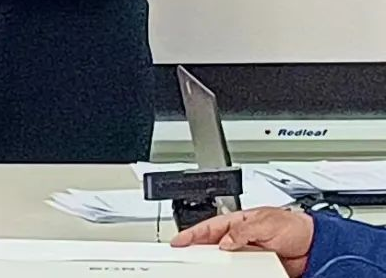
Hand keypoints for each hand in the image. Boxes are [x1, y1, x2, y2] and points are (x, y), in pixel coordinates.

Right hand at [171, 208, 313, 277]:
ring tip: (207, 269)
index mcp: (238, 221)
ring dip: (217, 266)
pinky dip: (234, 274)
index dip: (191, 234)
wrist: (315, 246)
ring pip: (226, 261)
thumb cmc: (294, 226)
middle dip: (198, 250)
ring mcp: (248, 253)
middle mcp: (240, 237)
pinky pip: (241, 273)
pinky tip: (230, 276)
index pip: (209, 227)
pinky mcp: (258, 268)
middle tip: (184, 257)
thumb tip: (225, 240)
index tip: (178, 242)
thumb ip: (243, 229)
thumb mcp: (266, 222)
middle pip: (213, 245)